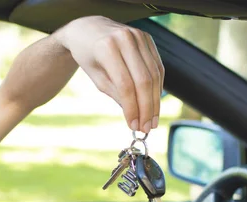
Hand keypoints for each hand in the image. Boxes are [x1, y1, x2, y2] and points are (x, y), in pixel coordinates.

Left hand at [55, 16, 163, 133]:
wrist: (88, 29)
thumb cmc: (89, 56)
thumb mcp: (96, 77)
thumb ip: (115, 93)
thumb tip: (135, 114)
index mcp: (107, 48)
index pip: (125, 85)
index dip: (132, 108)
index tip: (134, 126)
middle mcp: (126, 39)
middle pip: (144, 81)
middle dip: (147, 108)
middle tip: (147, 128)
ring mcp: (139, 36)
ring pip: (154, 75)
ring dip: (155, 101)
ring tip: (152, 120)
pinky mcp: (148, 39)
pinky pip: (158, 66)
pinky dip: (158, 87)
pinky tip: (154, 102)